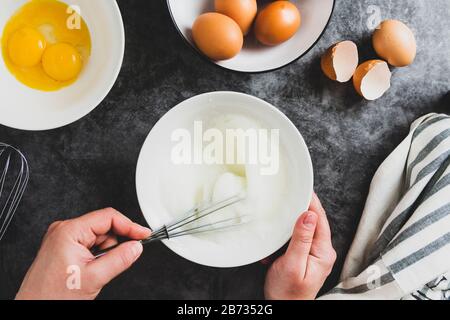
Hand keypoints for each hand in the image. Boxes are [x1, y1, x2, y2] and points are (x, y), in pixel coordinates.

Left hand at [15, 208, 150, 299]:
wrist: (35, 308)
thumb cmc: (53, 296)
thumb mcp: (94, 277)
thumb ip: (119, 259)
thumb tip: (136, 247)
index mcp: (69, 231)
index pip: (108, 217)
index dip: (129, 226)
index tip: (144, 234)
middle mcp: (64, 230)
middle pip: (104, 226)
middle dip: (115, 243)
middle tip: (118, 260)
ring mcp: (63, 238)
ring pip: (99, 236)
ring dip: (106, 251)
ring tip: (96, 270)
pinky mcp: (64, 246)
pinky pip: (91, 244)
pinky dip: (98, 255)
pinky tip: (91, 268)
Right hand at [264, 193, 335, 299]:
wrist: (283, 308)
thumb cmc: (288, 292)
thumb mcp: (293, 264)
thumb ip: (302, 239)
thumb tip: (309, 214)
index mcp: (323, 251)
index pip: (319, 219)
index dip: (311, 201)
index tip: (303, 187)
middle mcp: (321, 251)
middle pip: (313, 221)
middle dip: (300, 208)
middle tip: (290, 194)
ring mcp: (313, 253)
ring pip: (303, 228)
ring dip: (290, 223)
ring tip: (281, 213)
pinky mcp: (303, 256)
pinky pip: (295, 238)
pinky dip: (284, 236)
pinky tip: (276, 239)